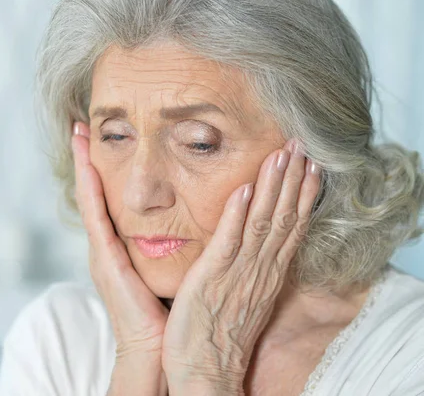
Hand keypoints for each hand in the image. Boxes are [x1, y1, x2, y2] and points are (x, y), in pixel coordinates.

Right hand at [71, 121, 168, 394]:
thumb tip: (185, 222)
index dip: (100, 168)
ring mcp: (101, 253)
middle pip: (93, 193)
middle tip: (81, 125)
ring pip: (90, 199)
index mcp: (119, 247)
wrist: (156, 350)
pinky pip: (97, 218)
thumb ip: (166, 245)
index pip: (107, 199)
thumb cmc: (164, 312)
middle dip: (85, 159)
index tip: (98, 137)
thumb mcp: (162, 270)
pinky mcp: (106, 262)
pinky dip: (91, 190)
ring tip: (78, 134)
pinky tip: (90, 165)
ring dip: (83, 165)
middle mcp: (106, 246)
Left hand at [161, 138, 320, 394]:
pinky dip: (238, 215)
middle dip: (293, 180)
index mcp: (266, 274)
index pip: (291, 228)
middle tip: (300, 145)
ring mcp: (238, 273)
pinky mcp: (212, 277)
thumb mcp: (245, 297)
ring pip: (263, 223)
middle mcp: (259, 270)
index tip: (311, 166)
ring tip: (281, 155)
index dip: (302, 195)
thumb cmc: (220, 333)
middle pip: (283, 218)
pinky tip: (245, 189)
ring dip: (273, 187)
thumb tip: (256, 243)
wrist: (205, 370)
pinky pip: (229, 242)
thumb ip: (252, 267)